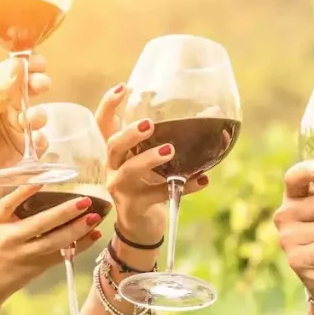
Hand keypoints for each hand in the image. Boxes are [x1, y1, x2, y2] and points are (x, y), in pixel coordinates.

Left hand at [0, 55, 51, 211]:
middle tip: (43, 85)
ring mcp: (15, 130)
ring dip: (39, 115)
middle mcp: (3, 109)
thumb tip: (17, 64)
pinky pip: (40, 141)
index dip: (26, 65)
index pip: (9, 72)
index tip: (39, 63)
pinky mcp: (25, 152)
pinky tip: (35, 142)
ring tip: (33, 120)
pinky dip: (41, 139)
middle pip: (28, 90)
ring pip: (37, 114)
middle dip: (38, 85)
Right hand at [0, 184, 103, 304]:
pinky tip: (94, 234)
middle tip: (85, 201)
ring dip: (78, 230)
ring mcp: (29, 256)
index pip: (12, 204)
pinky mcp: (39, 267)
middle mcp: (14, 241)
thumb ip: (11, 205)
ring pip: (56, 242)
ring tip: (95, 217)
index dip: (27, 192)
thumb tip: (38, 183)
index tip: (44, 178)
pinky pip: (62, 255)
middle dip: (65, 213)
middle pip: (42, 225)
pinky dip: (80, 245)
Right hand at [95, 84, 208, 244]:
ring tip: (169, 150)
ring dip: (148, 159)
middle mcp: (111, 168)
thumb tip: (211, 111)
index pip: (102, 124)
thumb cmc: (147, 185)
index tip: (124, 87)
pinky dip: (184, 187)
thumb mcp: (149, 160)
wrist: (140, 227)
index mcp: (114, 152)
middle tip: (150, 124)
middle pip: (113, 145)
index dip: (108, 105)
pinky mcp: (136, 207)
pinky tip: (202, 180)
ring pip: (129, 171)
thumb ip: (166, 139)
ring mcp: (121, 189)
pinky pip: (159, 194)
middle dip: (129, 133)